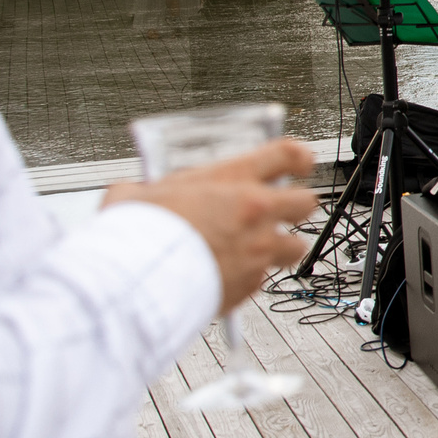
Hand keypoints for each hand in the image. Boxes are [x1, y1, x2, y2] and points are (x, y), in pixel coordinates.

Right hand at [103, 139, 318, 314]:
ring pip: (294, 247)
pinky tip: (221, 276)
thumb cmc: (138, 233)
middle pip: (305, 202)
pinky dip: (246, 278)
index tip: (302, 162)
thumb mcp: (136, 195)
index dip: (299, 157)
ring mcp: (258, 249)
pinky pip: (260, 279)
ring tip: (254, 250)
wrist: (137, 279)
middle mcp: (255, 212)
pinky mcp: (251, 283)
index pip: (286, 154)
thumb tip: (132, 194)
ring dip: (279, 248)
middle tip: (279, 212)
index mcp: (232, 179)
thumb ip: (148, 190)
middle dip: (295, 207)